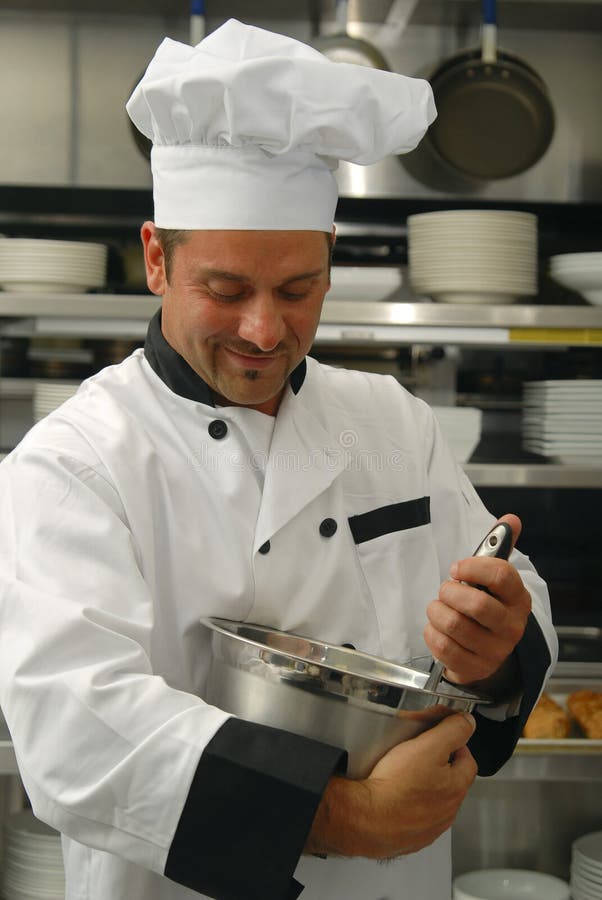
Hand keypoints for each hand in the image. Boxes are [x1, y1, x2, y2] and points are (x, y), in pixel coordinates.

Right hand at [305, 712, 476, 858]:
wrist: (367, 819)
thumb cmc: (395, 786)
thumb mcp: (428, 746)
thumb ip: (452, 730)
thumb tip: (467, 722)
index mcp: (456, 787)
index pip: (468, 760)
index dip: (456, 745)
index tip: (443, 738)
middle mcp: (447, 811)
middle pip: (452, 782)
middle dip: (440, 766)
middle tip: (421, 755)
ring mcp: (429, 827)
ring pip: (434, 801)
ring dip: (425, 788)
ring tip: (404, 776)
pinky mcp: (410, 837)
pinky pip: (415, 818)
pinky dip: (408, 807)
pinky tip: (394, 797)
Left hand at [424, 514, 530, 687]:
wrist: (488, 652)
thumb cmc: (487, 607)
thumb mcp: (495, 579)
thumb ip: (498, 548)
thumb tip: (511, 519)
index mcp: (518, 599)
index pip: (501, 575)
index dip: (472, 567)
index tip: (456, 569)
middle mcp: (511, 627)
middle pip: (476, 604)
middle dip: (450, 592)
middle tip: (446, 591)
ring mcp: (494, 651)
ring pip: (454, 625)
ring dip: (436, 611)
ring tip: (439, 609)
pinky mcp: (474, 668)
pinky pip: (442, 647)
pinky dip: (431, 633)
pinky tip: (437, 628)